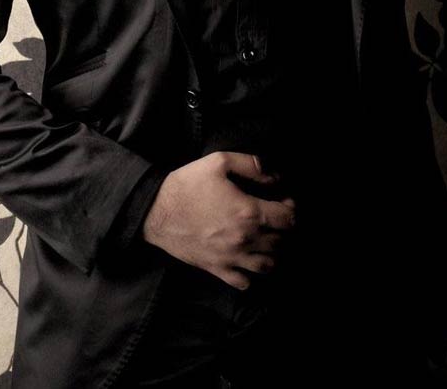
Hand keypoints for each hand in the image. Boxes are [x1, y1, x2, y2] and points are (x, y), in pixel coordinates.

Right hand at [141, 150, 295, 290]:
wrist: (155, 212)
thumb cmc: (187, 185)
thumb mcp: (219, 162)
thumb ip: (251, 165)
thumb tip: (274, 175)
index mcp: (249, 213)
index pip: (288, 219)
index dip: (291, 208)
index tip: (284, 200)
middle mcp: (245, 240)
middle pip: (280, 242)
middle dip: (282, 229)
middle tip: (274, 216)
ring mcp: (231, 258)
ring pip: (267, 265)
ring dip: (271, 252)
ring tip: (264, 239)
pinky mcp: (217, 269)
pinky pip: (244, 282)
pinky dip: (251, 274)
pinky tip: (246, 259)